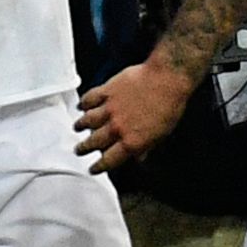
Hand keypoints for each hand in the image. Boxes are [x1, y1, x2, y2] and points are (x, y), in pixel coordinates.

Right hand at [75, 58, 194, 168]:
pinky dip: (84, 103)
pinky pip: (90, 99)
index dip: (99, 166)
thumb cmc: (169, 105)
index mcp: (131, 141)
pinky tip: (82, 105)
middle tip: (80, 150)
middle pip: (94, 142)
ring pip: (88, 121)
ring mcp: (110, 108)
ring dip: (81, 126)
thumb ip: (146, 147)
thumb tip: (139, 157)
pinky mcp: (108, 90)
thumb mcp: (162, 134)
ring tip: (77, 128)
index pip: (109, 160)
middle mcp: (117, 127)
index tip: (93, 168)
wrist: (167, 79)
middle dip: (84, 148)